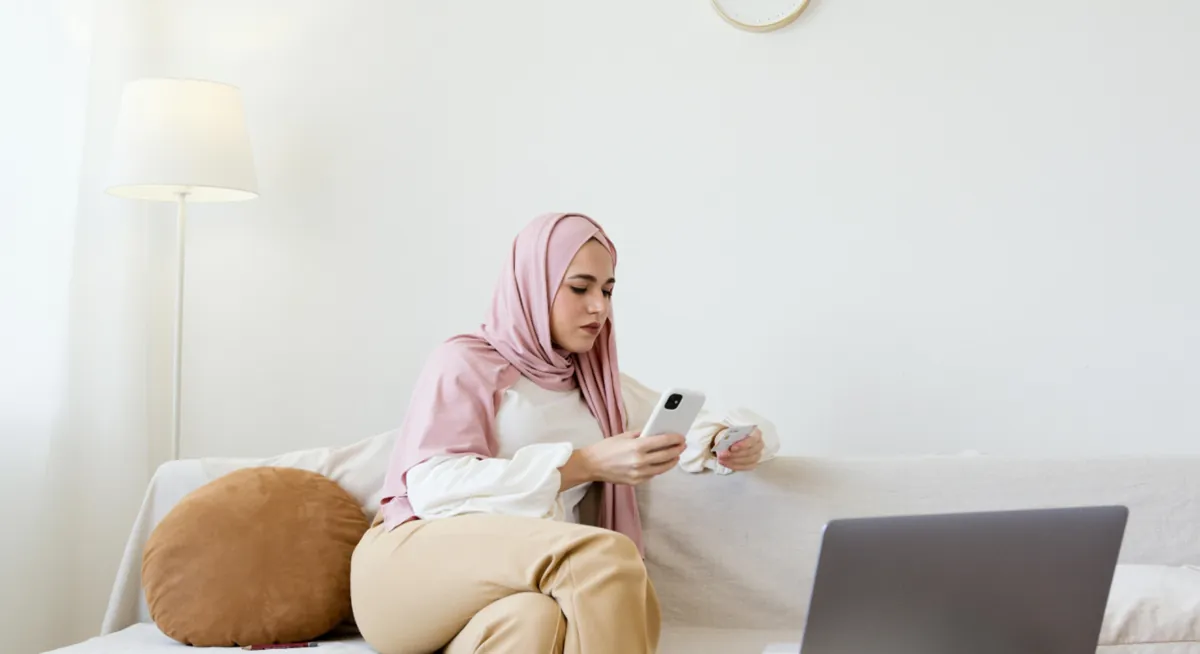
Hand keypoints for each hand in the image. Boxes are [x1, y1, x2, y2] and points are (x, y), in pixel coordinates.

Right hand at [567, 431, 686, 486]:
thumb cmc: (606, 448)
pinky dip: (659, 468)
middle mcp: (640, 461)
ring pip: (663, 467)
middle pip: (666, 455)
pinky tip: (662, 463)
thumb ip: (642, 434)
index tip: (681, 436)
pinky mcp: (636, 482)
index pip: (663, 441)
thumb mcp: (624, 435)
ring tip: (676, 455)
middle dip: (677, 449)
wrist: (592, 465)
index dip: (675, 438)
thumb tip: (657, 432)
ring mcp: (639, 473)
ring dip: (672, 460)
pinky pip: (653, 474)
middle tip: (682, 445)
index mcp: (637, 446)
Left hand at [716, 428, 763, 471]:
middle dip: (735, 454)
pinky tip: (725, 463)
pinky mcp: (753, 463)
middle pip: (750, 452)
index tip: (732, 448)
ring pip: (748, 461)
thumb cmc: (732, 435)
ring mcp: (757, 455)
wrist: (731, 440)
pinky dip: (734, 466)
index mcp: (756, 433)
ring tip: (721, 459)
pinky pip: (745, 467)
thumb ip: (728, 437)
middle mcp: (759, 444)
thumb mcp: (729, 433)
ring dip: (733, 461)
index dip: (743, 445)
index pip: (752, 440)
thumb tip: (725, 446)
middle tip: (722, 455)